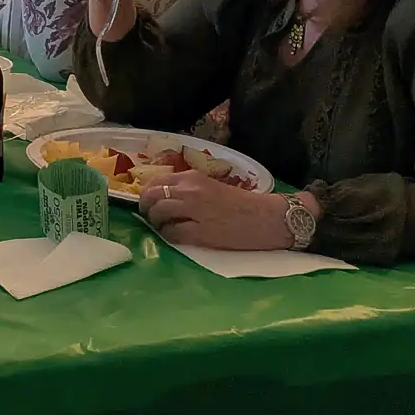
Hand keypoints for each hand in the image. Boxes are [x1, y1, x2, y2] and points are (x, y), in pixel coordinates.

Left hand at [140, 176, 295, 251]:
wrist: (268, 218)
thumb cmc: (242, 202)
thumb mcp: (211, 186)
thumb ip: (188, 188)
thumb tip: (164, 196)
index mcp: (192, 177)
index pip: (155, 181)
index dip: (147, 193)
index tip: (149, 201)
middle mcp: (189, 191)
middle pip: (151, 196)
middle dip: (146, 207)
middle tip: (151, 216)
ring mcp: (193, 211)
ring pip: (158, 214)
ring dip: (155, 222)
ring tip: (162, 227)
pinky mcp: (200, 233)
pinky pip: (172, 234)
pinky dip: (168, 236)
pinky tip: (174, 237)